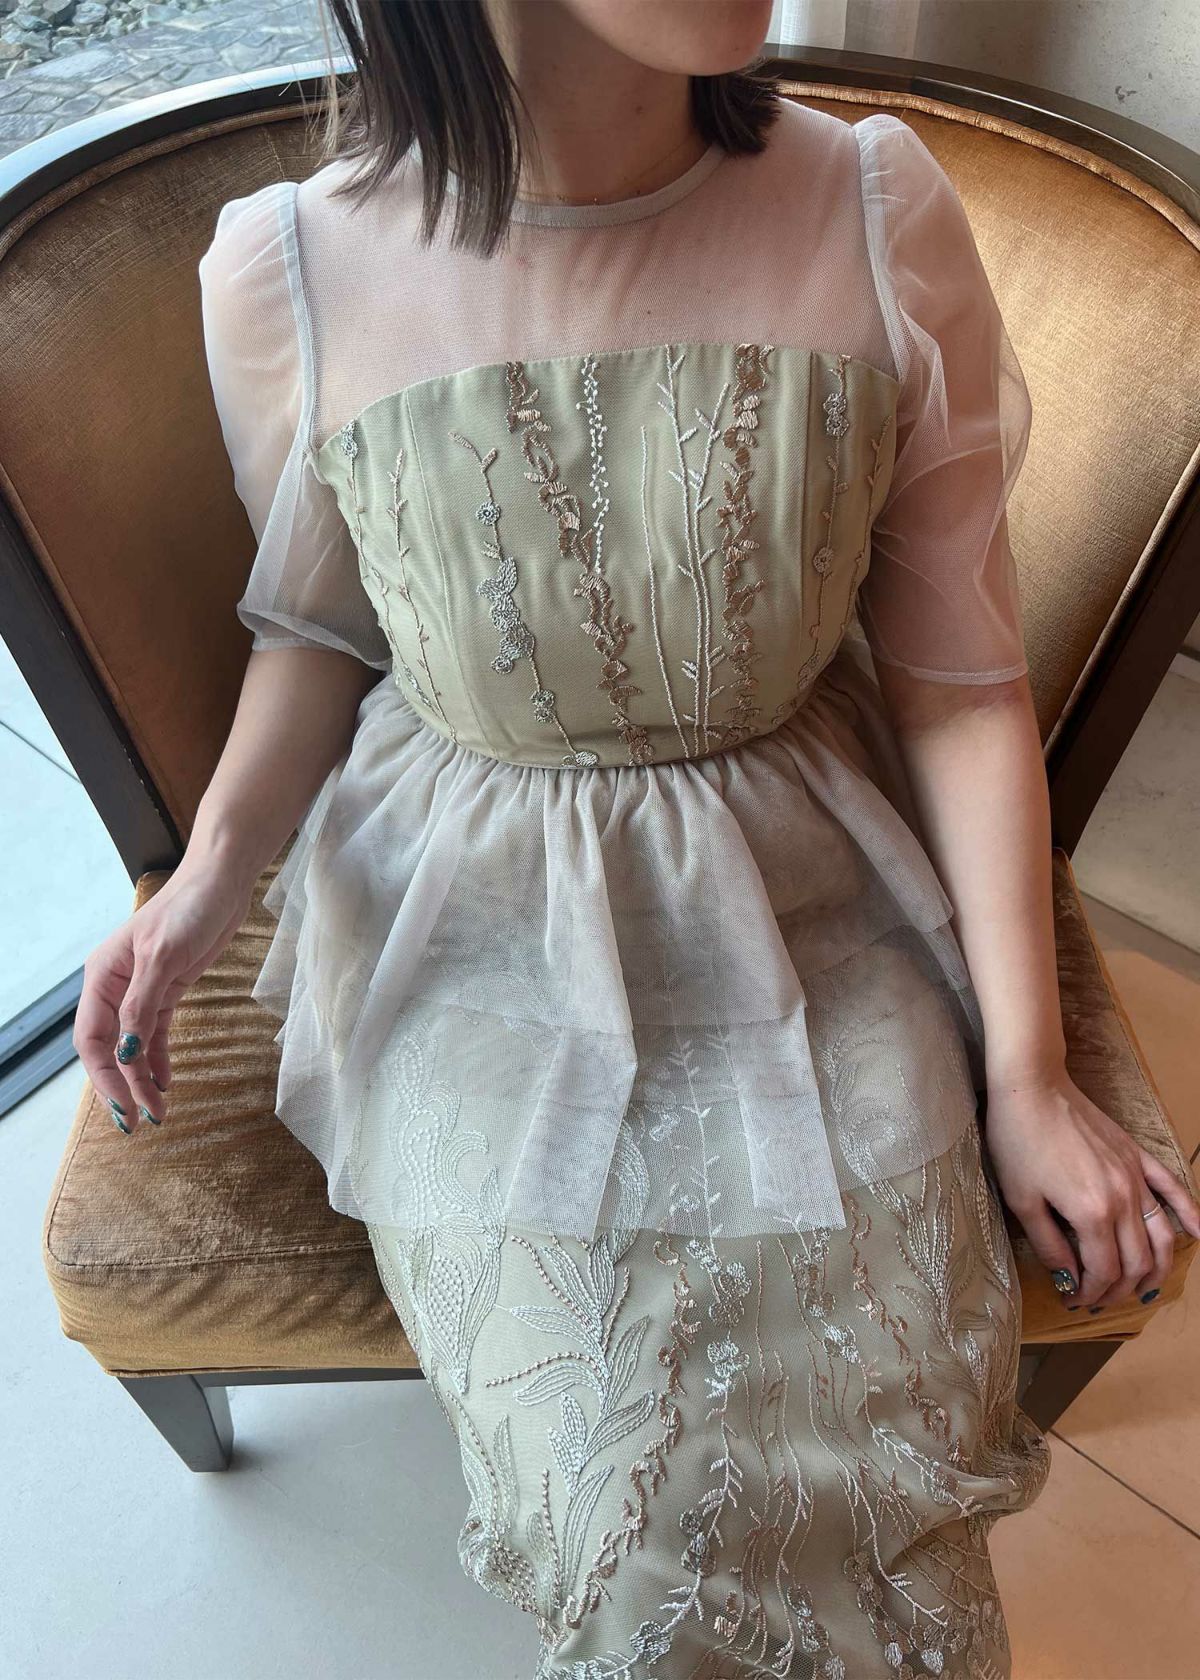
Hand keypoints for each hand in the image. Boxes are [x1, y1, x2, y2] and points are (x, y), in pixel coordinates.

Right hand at [73, 857, 252, 1133]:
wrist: (221, 881)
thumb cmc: (189, 909)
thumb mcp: (162, 957)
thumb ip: (141, 1006)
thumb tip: (126, 1053)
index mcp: (102, 976)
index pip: (92, 1038)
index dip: (105, 1075)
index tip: (124, 1106)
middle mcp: (115, 985)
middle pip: (110, 1047)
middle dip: (122, 1085)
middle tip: (140, 1122)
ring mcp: (142, 988)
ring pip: (134, 1044)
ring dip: (143, 1078)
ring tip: (159, 1111)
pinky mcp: (168, 988)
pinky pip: (156, 1032)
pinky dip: (159, 1059)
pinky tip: (166, 1082)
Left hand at [983, 1062, 1199, 1310]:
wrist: (1031, 1086)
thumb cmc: (1018, 1141)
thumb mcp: (1022, 1201)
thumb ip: (1050, 1247)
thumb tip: (1069, 1280)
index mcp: (1093, 1213)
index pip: (1104, 1271)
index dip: (1091, 1293)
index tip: (1073, 1300)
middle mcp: (1124, 1199)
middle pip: (1136, 1261)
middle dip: (1119, 1290)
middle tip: (1098, 1298)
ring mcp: (1136, 1176)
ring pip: (1162, 1235)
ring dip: (1157, 1269)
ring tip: (1142, 1288)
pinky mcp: (1137, 1155)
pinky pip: (1173, 1188)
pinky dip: (1191, 1214)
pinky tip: (1198, 1235)